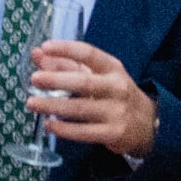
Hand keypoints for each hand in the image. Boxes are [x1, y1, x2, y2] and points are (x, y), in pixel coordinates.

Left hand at [26, 40, 157, 161]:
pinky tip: (49, 125)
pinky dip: (64, 129)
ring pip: (80, 109)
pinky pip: (84, 132)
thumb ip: (67, 65)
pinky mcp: (113, 134)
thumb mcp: (99, 75)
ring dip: (53, 106)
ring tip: (32, 103)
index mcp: (112, 68)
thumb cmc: (115, 94)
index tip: (45, 47)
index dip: (67, 49)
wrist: (148, 124)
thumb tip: (37, 54)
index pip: (89, 54)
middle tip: (34, 79)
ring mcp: (116, 112)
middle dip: (56, 80)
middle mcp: (116, 87)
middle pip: (83, 82)